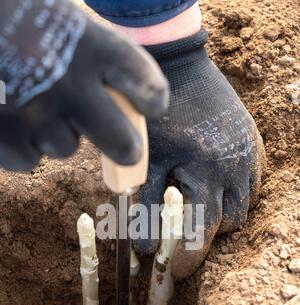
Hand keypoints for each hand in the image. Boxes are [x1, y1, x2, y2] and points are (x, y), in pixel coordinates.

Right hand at [0, 0, 168, 171]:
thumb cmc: (13, 14)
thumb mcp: (61, 17)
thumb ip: (92, 53)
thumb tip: (119, 98)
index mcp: (89, 45)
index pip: (147, 88)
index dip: (151, 101)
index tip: (149, 106)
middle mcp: (69, 87)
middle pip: (123, 143)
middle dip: (127, 149)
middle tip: (126, 149)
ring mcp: (36, 119)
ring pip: (66, 147)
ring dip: (56, 131)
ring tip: (30, 100)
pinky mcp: (6, 142)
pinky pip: (30, 159)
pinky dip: (22, 144)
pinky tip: (7, 115)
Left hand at [135, 30, 265, 278]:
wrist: (177, 67)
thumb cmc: (154, 115)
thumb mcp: (146, 160)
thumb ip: (146, 205)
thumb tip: (146, 249)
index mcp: (206, 169)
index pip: (202, 230)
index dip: (189, 255)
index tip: (176, 271)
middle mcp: (236, 165)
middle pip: (228, 222)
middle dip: (205, 234)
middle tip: (183, 233)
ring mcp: (250, 154)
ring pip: (245, 206)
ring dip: (222, 215)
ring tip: (198, 208)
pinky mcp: (254, 144)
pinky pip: (254, 184)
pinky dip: (236, 195)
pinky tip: (216, 188)